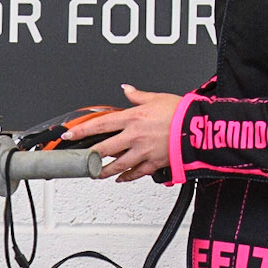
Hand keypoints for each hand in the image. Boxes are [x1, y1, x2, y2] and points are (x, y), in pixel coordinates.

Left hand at [64, 85, 180, 181]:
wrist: (198, 128)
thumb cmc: (180, 112)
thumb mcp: (157, 97)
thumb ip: (137, 96)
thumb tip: (126, 89)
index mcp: (132, 118)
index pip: (99, 125)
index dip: (81, 131)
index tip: (69, 135)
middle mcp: (134, 136)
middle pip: (103, 149)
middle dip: (88, 156)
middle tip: (79, 159)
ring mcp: (142, 152)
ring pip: (116, 165)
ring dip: (103, 171)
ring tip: (95, 173)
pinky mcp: (153, 163)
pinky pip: (135, 173)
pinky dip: (126, 177)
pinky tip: (120, 178)